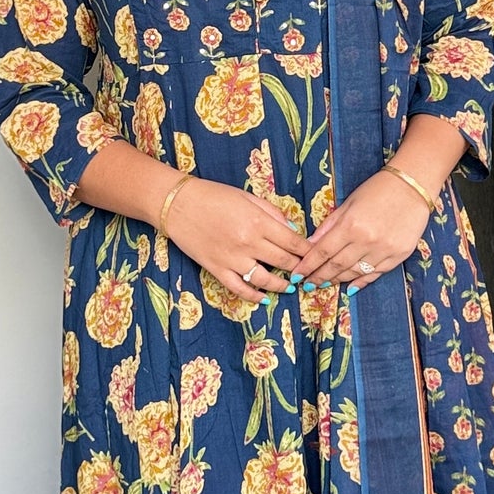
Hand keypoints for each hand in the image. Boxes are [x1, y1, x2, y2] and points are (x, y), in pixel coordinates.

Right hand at [165, 179, 308, 302]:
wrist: (177, 204)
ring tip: (290, 287)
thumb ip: (272, 214)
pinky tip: (264, 298)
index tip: (316, 256)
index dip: (308, 252)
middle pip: (283, 262)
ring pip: (265, 280)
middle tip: (308, 274)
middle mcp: (248, 243)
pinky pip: (239, 288)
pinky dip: (254, 296)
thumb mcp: (247, 197)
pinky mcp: (216, 269)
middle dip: (299, 269)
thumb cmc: (213, 195)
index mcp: (258, 222)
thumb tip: (292, 232)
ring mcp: (232, 259)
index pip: (293, 242)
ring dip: (281, 286)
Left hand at [296, 169, 432, 288]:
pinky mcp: (399, 255)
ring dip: (337, 280)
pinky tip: (350, 287)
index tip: (297, 275)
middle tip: (307, 284)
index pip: (323, 251)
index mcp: (351, 225)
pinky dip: (361, 282)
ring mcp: (384, 250)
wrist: (412, 186)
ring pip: (355, 272)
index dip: (308, 265)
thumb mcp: (348, 203)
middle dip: (319, 277)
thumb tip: (310, 245)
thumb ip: (329, 225)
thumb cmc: (377, 190)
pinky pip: (375, 273)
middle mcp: (367, 240)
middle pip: (337, 265)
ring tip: (324, 284)